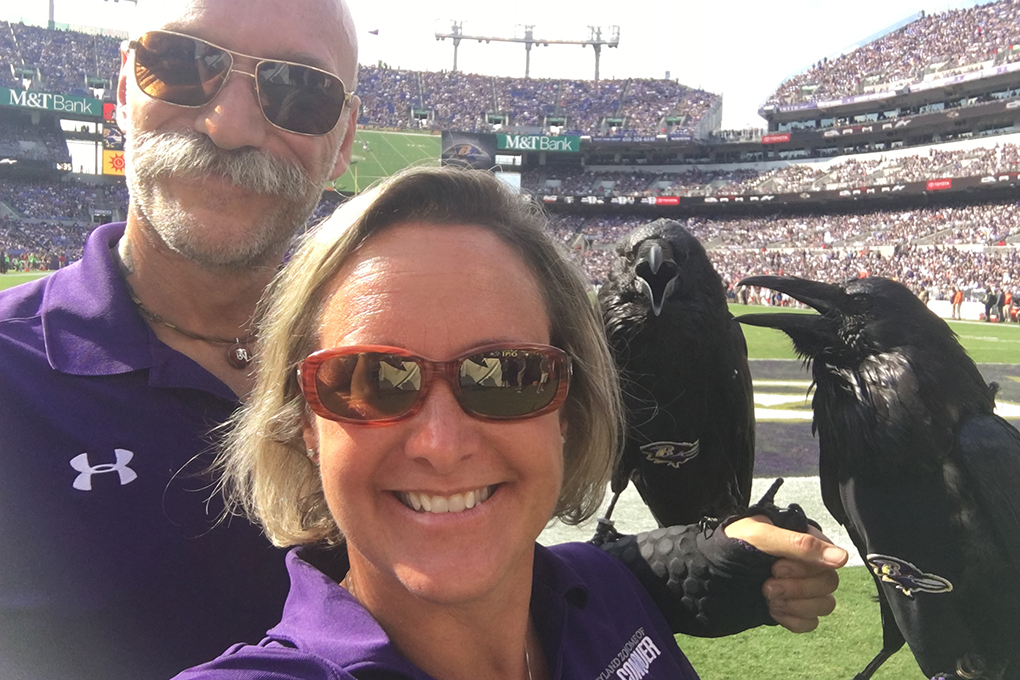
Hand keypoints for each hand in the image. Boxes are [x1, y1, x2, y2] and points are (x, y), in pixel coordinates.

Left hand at [724, 515, 847, 632]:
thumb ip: (799, 544)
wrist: (700, 578)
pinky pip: (811, 622)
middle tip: (767, 584)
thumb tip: (842, 557)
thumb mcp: (759, 537)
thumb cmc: (727, 549)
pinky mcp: (789, 609)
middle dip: (798, 587)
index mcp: (798, 539)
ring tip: (767, 597)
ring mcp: (796, 587)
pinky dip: (794, 620)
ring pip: (824, 604)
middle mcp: (802, 563)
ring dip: (797, 605)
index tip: (776, 566)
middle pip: (828, 583)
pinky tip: (772, 612)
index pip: (828, 558)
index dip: (805, 567)